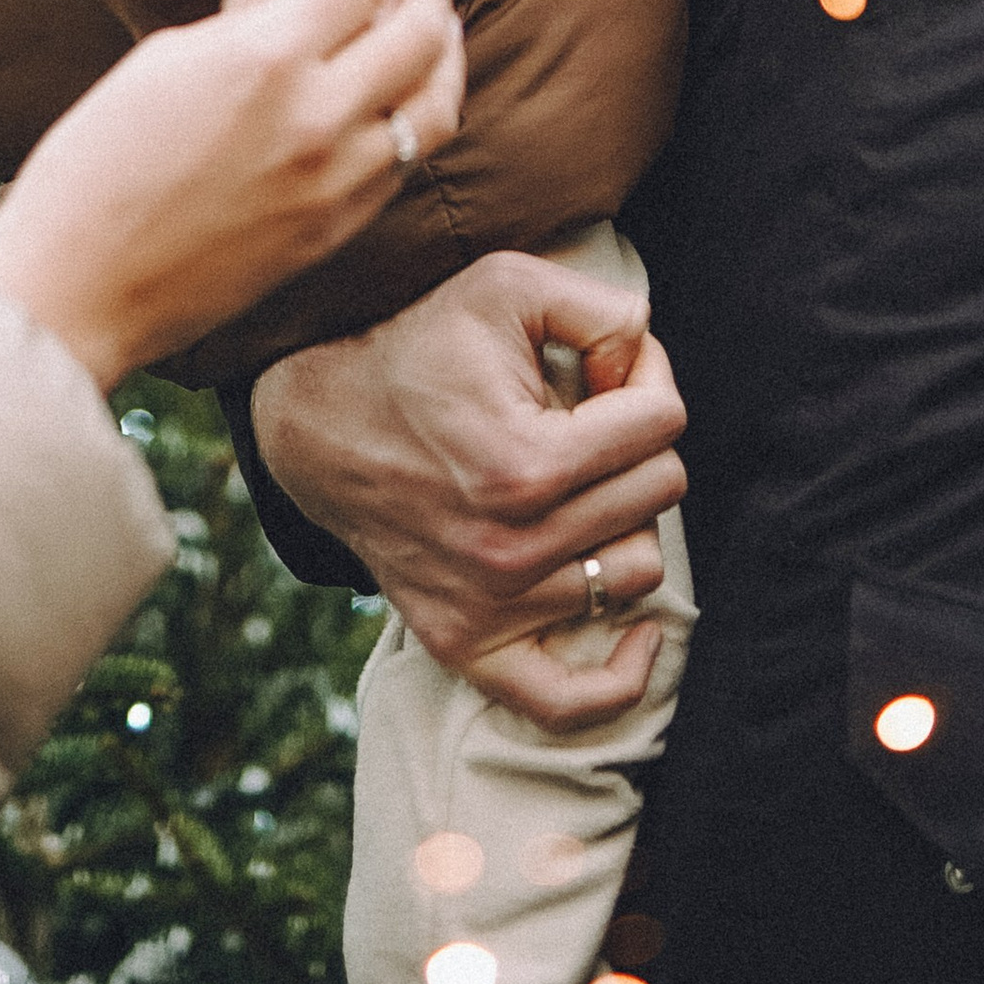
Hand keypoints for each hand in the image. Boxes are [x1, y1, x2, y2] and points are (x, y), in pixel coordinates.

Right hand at [0, 0, 467, 390]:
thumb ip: (253, 27)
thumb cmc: (98, 160)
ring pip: (435, 108)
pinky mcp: (336, 232)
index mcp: (268, 57)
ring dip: (444, 58)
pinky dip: (414, 121)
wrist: (79, 283)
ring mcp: (336, 182)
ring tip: (432, 34)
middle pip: (422, 36)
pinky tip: (396, 105)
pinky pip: (404, 164)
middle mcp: (318, 117)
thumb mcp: (170, 59)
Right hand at [253, 251, 688, 728]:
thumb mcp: (505, 284)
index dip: (644, 376)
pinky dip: (620, 676)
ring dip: (622, 521)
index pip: (661, 422)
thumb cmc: (420, 348)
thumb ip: (602, 308)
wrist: (322, 424)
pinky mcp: (467, 643)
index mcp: (526, 463)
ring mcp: (489, 603)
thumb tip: (650, 359)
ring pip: (637, 571)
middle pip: (658, 492)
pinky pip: (571, 699)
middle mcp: (511, 546)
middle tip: (588, 418)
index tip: (606, 367)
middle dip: (636, 441)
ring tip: (577, 484)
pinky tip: (637, 633)